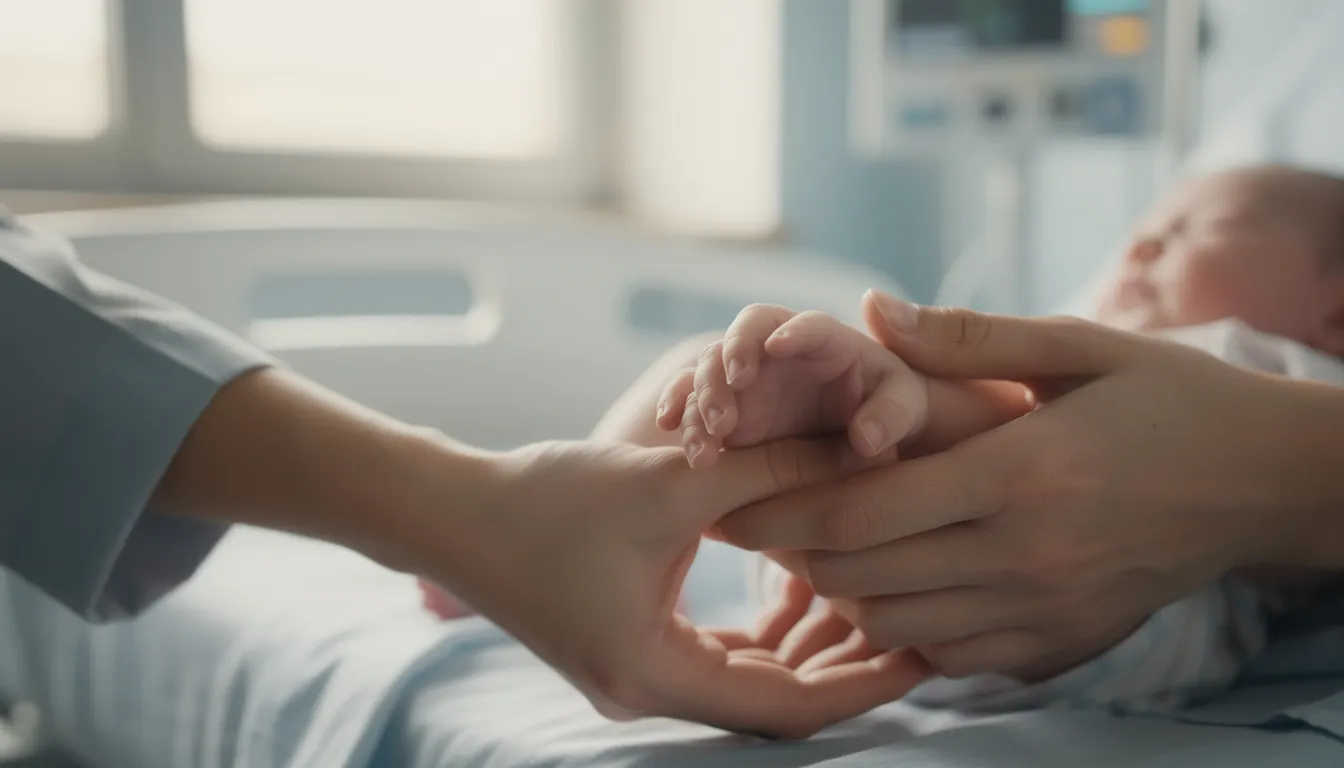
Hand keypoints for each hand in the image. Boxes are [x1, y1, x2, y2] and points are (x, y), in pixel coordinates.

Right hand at [410, 437, 928, 737]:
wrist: (450, 510)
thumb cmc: (546, 499)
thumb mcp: (670, 482)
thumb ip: (769, 470)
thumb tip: (862, 456)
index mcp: (655, 674)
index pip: (787, 707)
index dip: (863, 685)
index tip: (926, 653)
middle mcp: (647, 691)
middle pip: (773, 699)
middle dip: (844, 663)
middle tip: (916, 624)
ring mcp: (636, 673)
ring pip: (748, 676)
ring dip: (806, 642)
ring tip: (871, 597)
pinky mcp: (629, 645)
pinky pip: (717, 653)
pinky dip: (763, 627)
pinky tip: (804, 583)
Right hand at [656, 305, 929, 466]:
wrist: (860, 443)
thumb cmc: (889, 411)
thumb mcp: (905, 408)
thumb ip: (894, 414)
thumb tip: (867, 439)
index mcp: (826, 339)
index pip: (807, 323)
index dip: (792, 331)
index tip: (777, 347)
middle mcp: (777, 349)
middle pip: (744, 335)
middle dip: (729, 364)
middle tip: (728, 411)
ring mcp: (744, 376)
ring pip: (710, 368)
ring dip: (701, 400)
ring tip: (707, 447)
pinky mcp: (722, 406)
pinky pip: (690, 397)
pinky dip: (679, 408)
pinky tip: (671, 428)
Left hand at [718, 292, 1319, 681]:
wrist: (1263, 482)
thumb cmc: (1169, 399)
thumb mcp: (1080, 347)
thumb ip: (966, 339)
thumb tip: (868, 312)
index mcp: (1020, 471)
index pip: (863, 508)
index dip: (780, 505)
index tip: (729, 491)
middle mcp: (1025, 555)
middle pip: (861, 574)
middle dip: (791, 548)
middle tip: (753, 516)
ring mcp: (1041, 610)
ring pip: (893, 620)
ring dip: (840, 586)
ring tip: (815, 542)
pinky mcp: (1057, 645)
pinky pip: (945, 652)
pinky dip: (901, 621)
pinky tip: (894, 578)